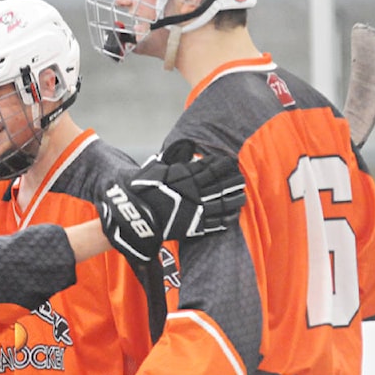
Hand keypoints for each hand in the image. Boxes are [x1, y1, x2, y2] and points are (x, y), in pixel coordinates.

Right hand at [100, 139, 245, 263]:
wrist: (134, 213)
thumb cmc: (143, 188)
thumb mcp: (156, 167)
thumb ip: (173, 158)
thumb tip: (188, 148)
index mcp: (185, 177)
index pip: (211, 168)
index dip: (223, 164)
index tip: (231, 161)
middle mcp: (194, 193)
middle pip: (221, 185)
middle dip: (233, 181)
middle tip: (240, 178)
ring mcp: (195, 211)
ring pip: (222, 203)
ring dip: (234, 198)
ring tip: (241, 194)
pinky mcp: (193, 227)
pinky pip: (215, 223)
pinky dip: (226, 218)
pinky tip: (233, 214)